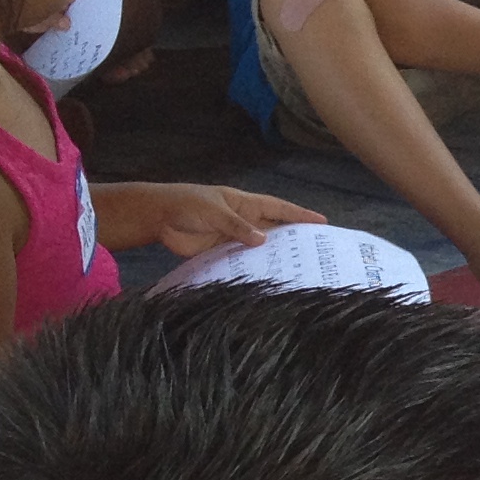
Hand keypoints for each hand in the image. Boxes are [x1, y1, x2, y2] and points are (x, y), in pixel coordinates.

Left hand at [148, 184, 325, 257]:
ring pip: (259, 247)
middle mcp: (243, 220)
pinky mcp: (221, 252)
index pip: (277, 208)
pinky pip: (242, 259)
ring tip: (296, 267)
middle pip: (273, 229)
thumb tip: (262, 240)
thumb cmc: (187, 204)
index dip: (299, 215)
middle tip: (315, 249)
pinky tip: (265, 276)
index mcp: (244, 204)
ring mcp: (233, 237)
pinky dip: (253, 266)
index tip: (321, 221)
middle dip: (293, 237)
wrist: (158, 216)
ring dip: (273, 255)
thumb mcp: (214, 211)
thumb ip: (236, 226)